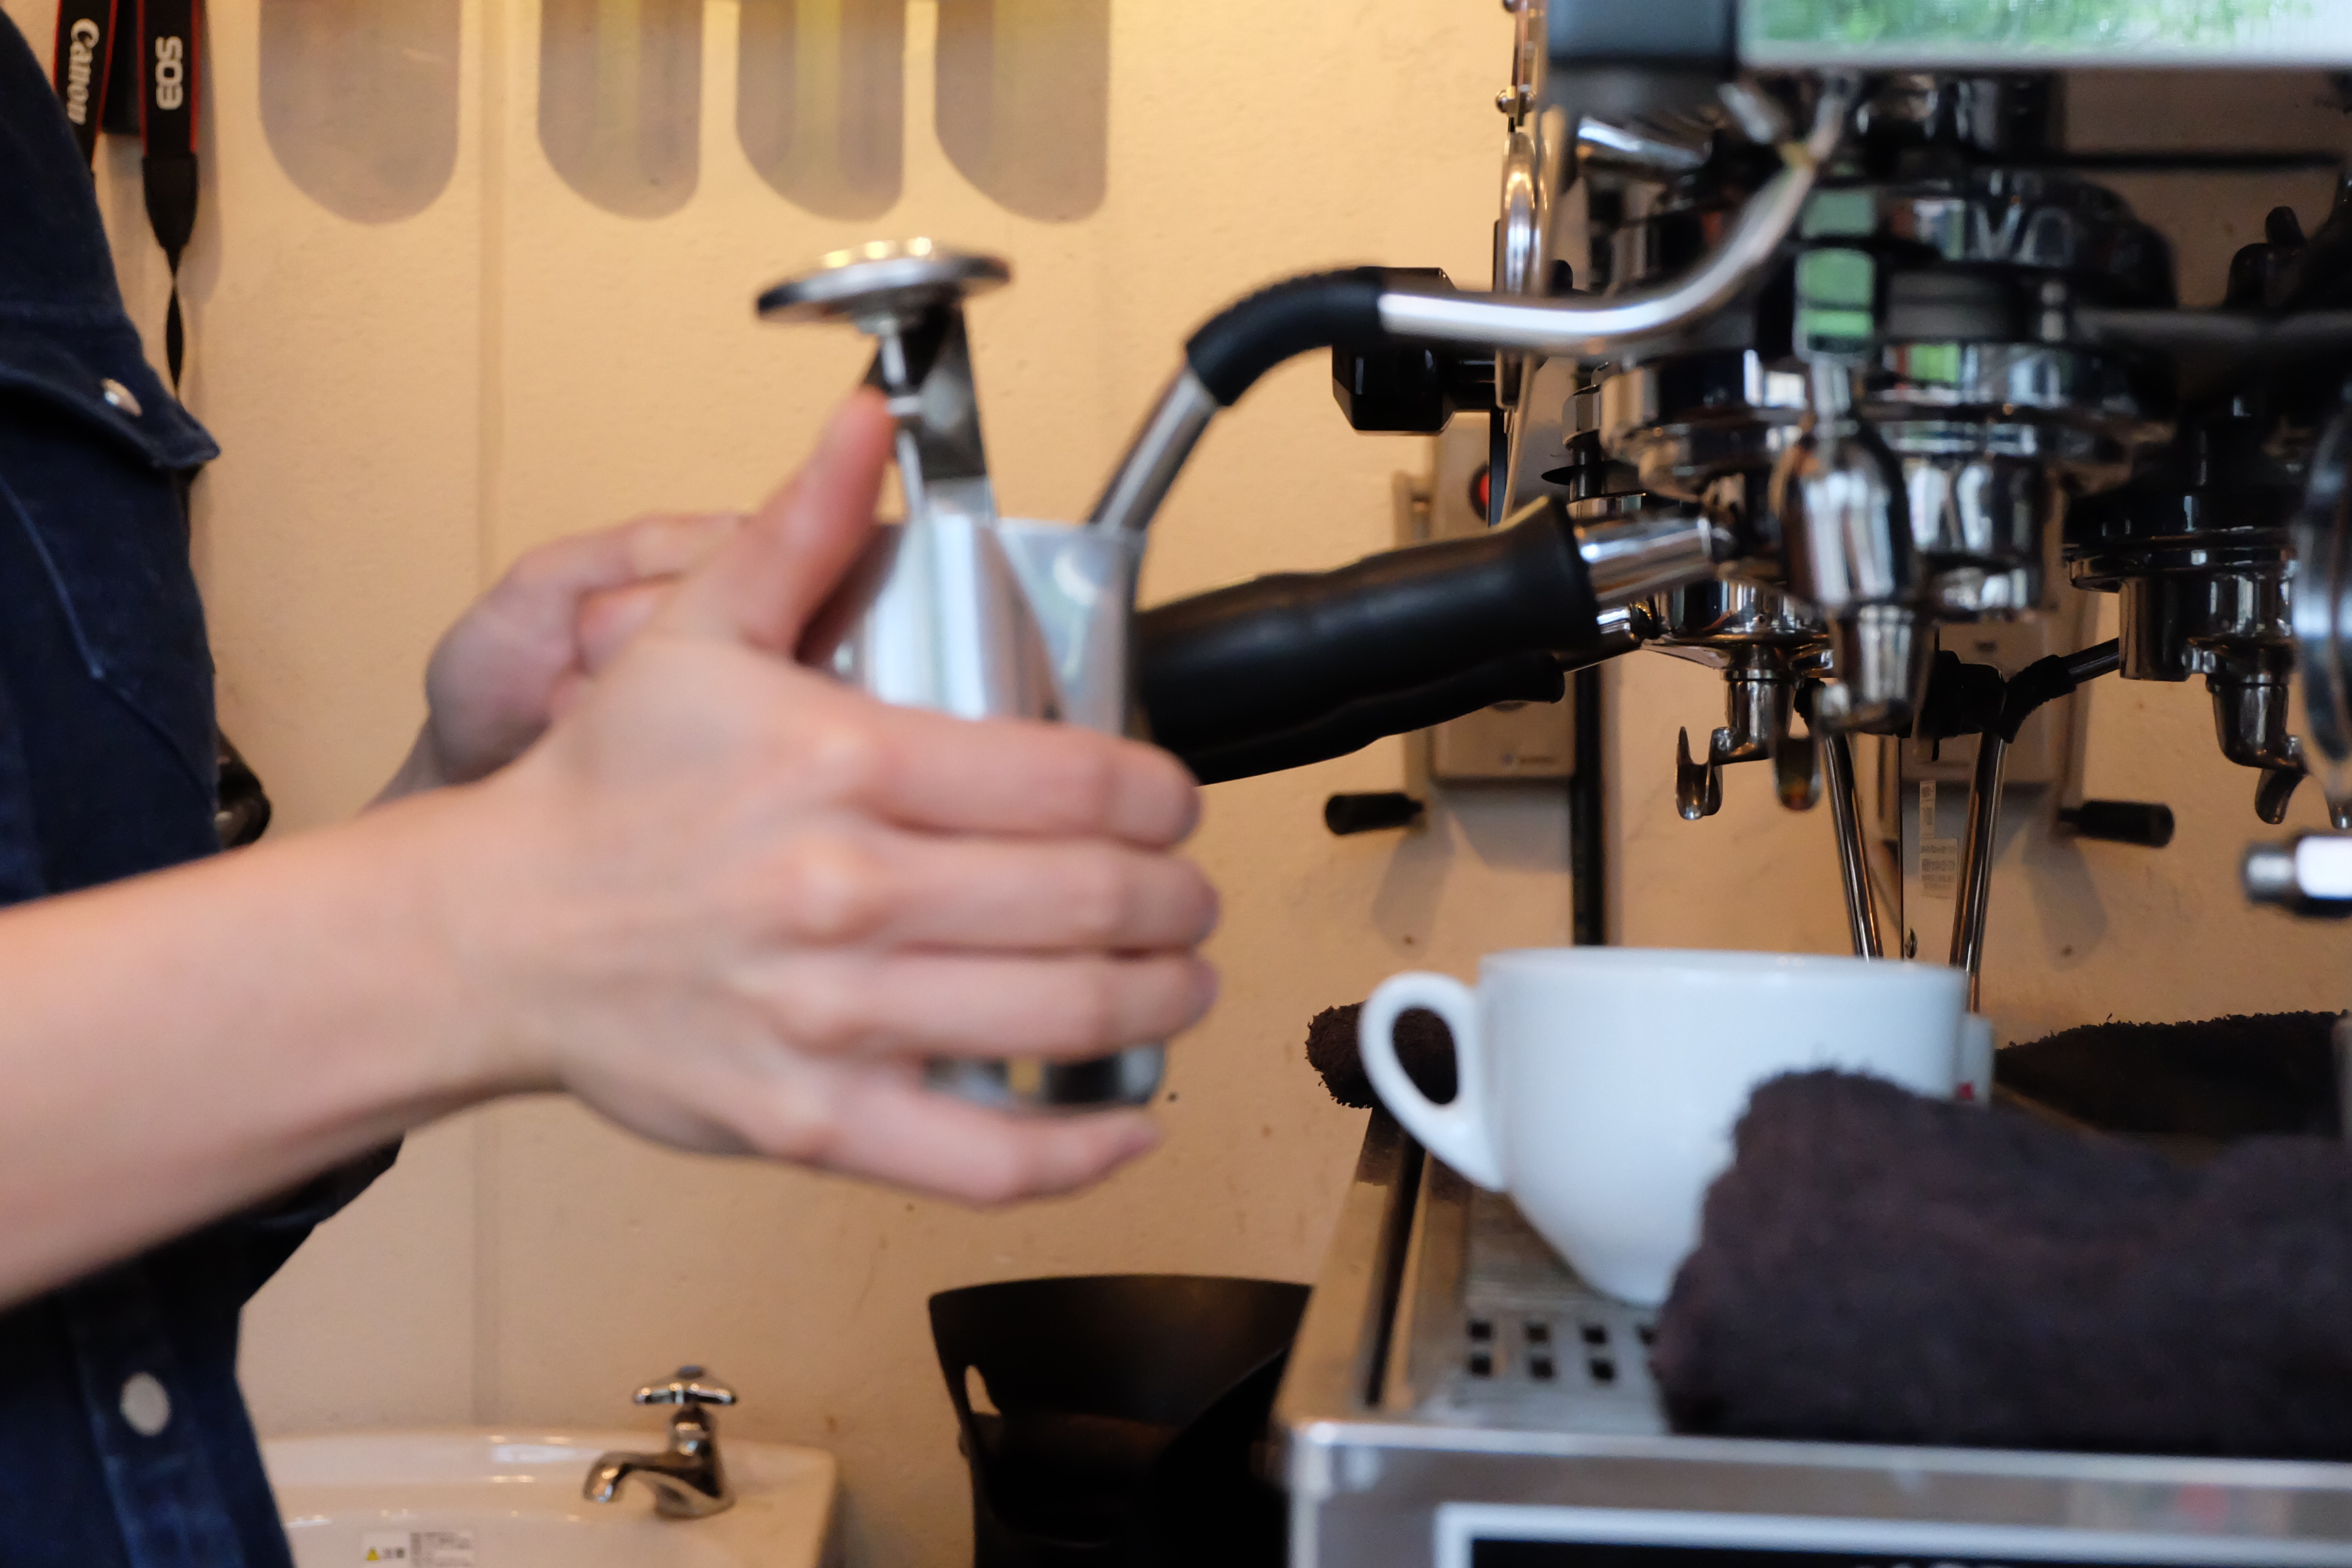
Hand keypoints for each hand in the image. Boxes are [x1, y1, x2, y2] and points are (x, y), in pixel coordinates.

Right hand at [425, 391, 1217, 1202]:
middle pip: (1092, 900)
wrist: (496, 933)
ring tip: (1182, 980)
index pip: (1071, 780)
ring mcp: (835, 1018)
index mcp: (843, 764)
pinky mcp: (812, 1122)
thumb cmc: (600, 794)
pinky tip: (1130, 1124)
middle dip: (1178, 900)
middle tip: (1189, 896)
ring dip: (1162, 1002)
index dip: (1160, 795)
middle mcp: (851, 894)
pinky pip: (983, 1159)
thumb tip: (864, 426)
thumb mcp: (689, 631)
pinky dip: (1082, 1152)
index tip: (1172, 803)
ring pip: (1065, 1020)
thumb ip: (797, 527)